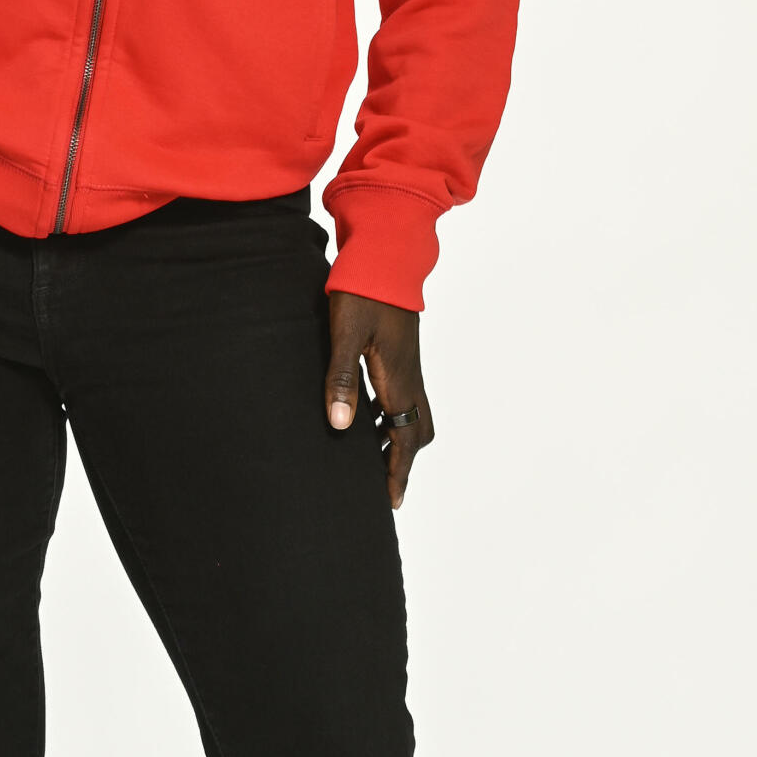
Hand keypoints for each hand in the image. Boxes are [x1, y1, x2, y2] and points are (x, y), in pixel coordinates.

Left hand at [325, 292, 434, 508]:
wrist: (386, 254)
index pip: (404, 439)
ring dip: (396, 436)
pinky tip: (364, 411)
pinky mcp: (401, 352)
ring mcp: (408, 363)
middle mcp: (409, 376)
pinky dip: (390, 414)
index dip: (397, 473)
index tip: (390, 502)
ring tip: (370, 454)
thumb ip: (340, 379)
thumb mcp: (344, 335)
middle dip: (403, 460)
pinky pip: (404, 394)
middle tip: (384, 484)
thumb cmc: (363, 291)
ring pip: (412, 412)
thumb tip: (341, 426)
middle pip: (416, 431)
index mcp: (398, 379)